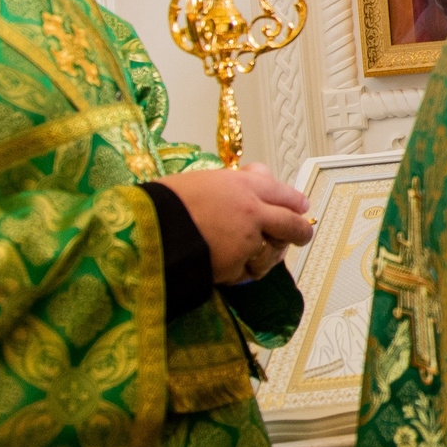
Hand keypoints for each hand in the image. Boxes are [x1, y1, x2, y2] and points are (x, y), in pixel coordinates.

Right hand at [165, 163, 312, 284]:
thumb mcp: (201, 179)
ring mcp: (246, 240)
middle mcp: (252, 211)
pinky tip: (236, 269)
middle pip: (292, 223)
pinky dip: (243, 271)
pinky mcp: (234, 265)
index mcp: (243, 185)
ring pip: (274, 251)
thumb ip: (233, 181)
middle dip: (300, 231)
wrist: (145, 229)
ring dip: (270, 255)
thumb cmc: (163, 203)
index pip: (282, 192)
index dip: (294, 202)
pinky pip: (248, 271)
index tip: (300, 206)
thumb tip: (256, 174)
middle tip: (301, 235)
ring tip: (263, 257)